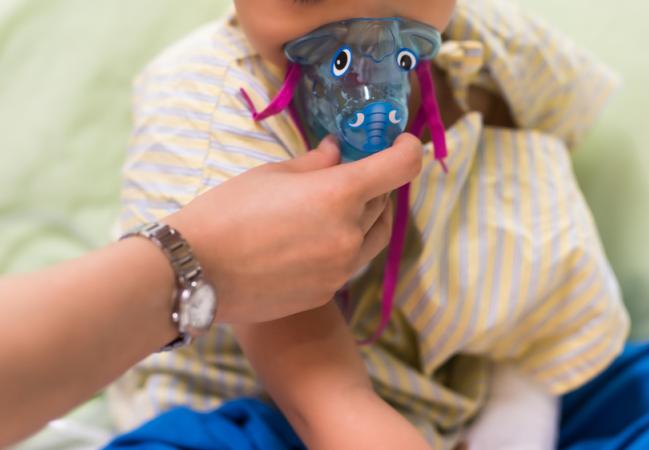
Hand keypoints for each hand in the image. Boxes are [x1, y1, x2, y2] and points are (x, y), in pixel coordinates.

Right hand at [167, 133, 421, 322]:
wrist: (196, 273)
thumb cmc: (226, 213)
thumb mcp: (270, 175)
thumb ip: (314, 164)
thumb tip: (337, 153)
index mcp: (339, 195)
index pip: (402, 167)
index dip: (409, 151)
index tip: (401, 144)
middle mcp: (350, 234)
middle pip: (386, 202)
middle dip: (374, 184)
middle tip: (350, 174)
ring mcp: (342, 269)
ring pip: (374, 237)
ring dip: (365, 217)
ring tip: (335, 208)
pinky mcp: (328, 293)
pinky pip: (350, 263)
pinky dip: (344, 245)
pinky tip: (311, 240)